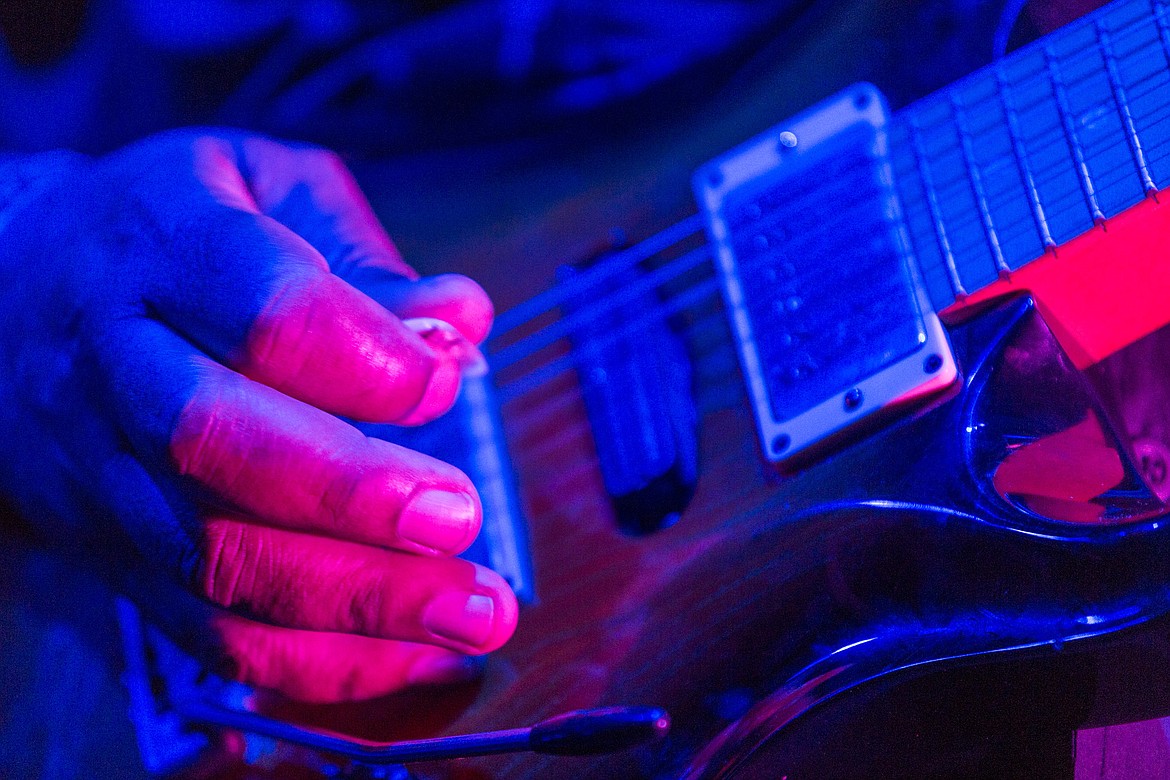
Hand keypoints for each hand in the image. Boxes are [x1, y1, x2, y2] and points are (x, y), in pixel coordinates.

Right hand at [0, 130, 517, 701]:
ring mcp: (103, 468)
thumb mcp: (266, 191)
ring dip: (351, 601)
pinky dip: (312, 660)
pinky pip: (203, 629)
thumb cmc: (178, 231)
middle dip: (351, 494)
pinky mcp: (112, 552)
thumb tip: (461, 322)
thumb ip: (364, 257)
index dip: (361, 356)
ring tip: (467, 615)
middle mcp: (117, 361)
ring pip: (211, 556)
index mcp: (167, 247)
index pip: (258, 309)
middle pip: (217, 441)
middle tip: (457, 519)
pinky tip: (407, 654)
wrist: (8, 294)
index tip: (444, 382)